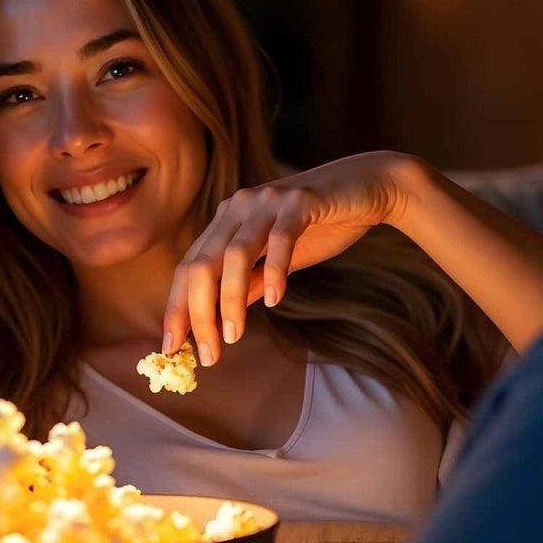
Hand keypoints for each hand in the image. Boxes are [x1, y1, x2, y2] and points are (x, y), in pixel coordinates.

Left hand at [162, 151, 424, 364]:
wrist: (370, 187)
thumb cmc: (322, 226)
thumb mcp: (277, 261)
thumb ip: (249, 283)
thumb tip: (220, 321)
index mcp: (226, 221)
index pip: (188, 268)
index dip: (177, 307)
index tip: (172, 347)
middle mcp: (238, 207)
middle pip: (201, 264)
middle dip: (198, 313)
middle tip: (207, 355)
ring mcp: (267, 202)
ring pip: (234, 254)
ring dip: (230, 300)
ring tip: (233, 336)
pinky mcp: (300, 201)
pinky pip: (279, 239)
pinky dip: (274, 271)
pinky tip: (276, 300)